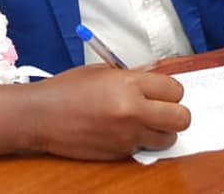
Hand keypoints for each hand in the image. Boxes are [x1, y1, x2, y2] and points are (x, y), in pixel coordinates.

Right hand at [28, 65, 189, 159]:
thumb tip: (155, 73)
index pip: (175, 89)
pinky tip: (122, 130)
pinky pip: (145, 148)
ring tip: (143, 121)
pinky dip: (140, 141)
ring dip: (161, 130)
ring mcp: (128, 135)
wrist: (41, 116)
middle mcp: (133, 111)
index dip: (170, 90)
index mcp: (128, 84)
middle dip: (176, 112)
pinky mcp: (120, 153)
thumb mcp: (100, 72)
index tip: (162, 90)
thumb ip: (132, 74)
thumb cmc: (66, 90)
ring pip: (169, 138)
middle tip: (163, 108)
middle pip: (182, 117)